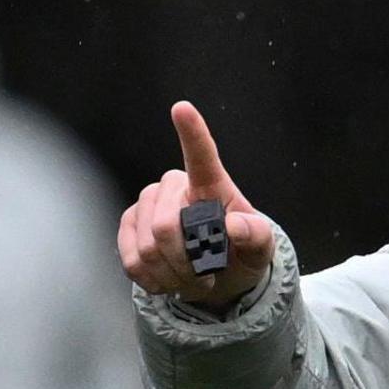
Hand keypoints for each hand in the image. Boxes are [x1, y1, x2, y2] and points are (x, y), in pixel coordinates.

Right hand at [118, 101, 278, 310]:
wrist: (214, 276)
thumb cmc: (238, 253)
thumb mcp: (259, 249)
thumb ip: (255, 236)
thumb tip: (236, 226)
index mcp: (210, 185)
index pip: (201, 155)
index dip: (192, 132)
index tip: (182, 108)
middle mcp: (174, 187)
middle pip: (166, 226)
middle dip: (185, 263)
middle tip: (205, 277)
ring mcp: (146, 204)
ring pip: (148, 248)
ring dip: (171, 275)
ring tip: (190, 279)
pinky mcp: (128, 225)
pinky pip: (132, 260)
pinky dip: (152, 280)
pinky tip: (167, 279)